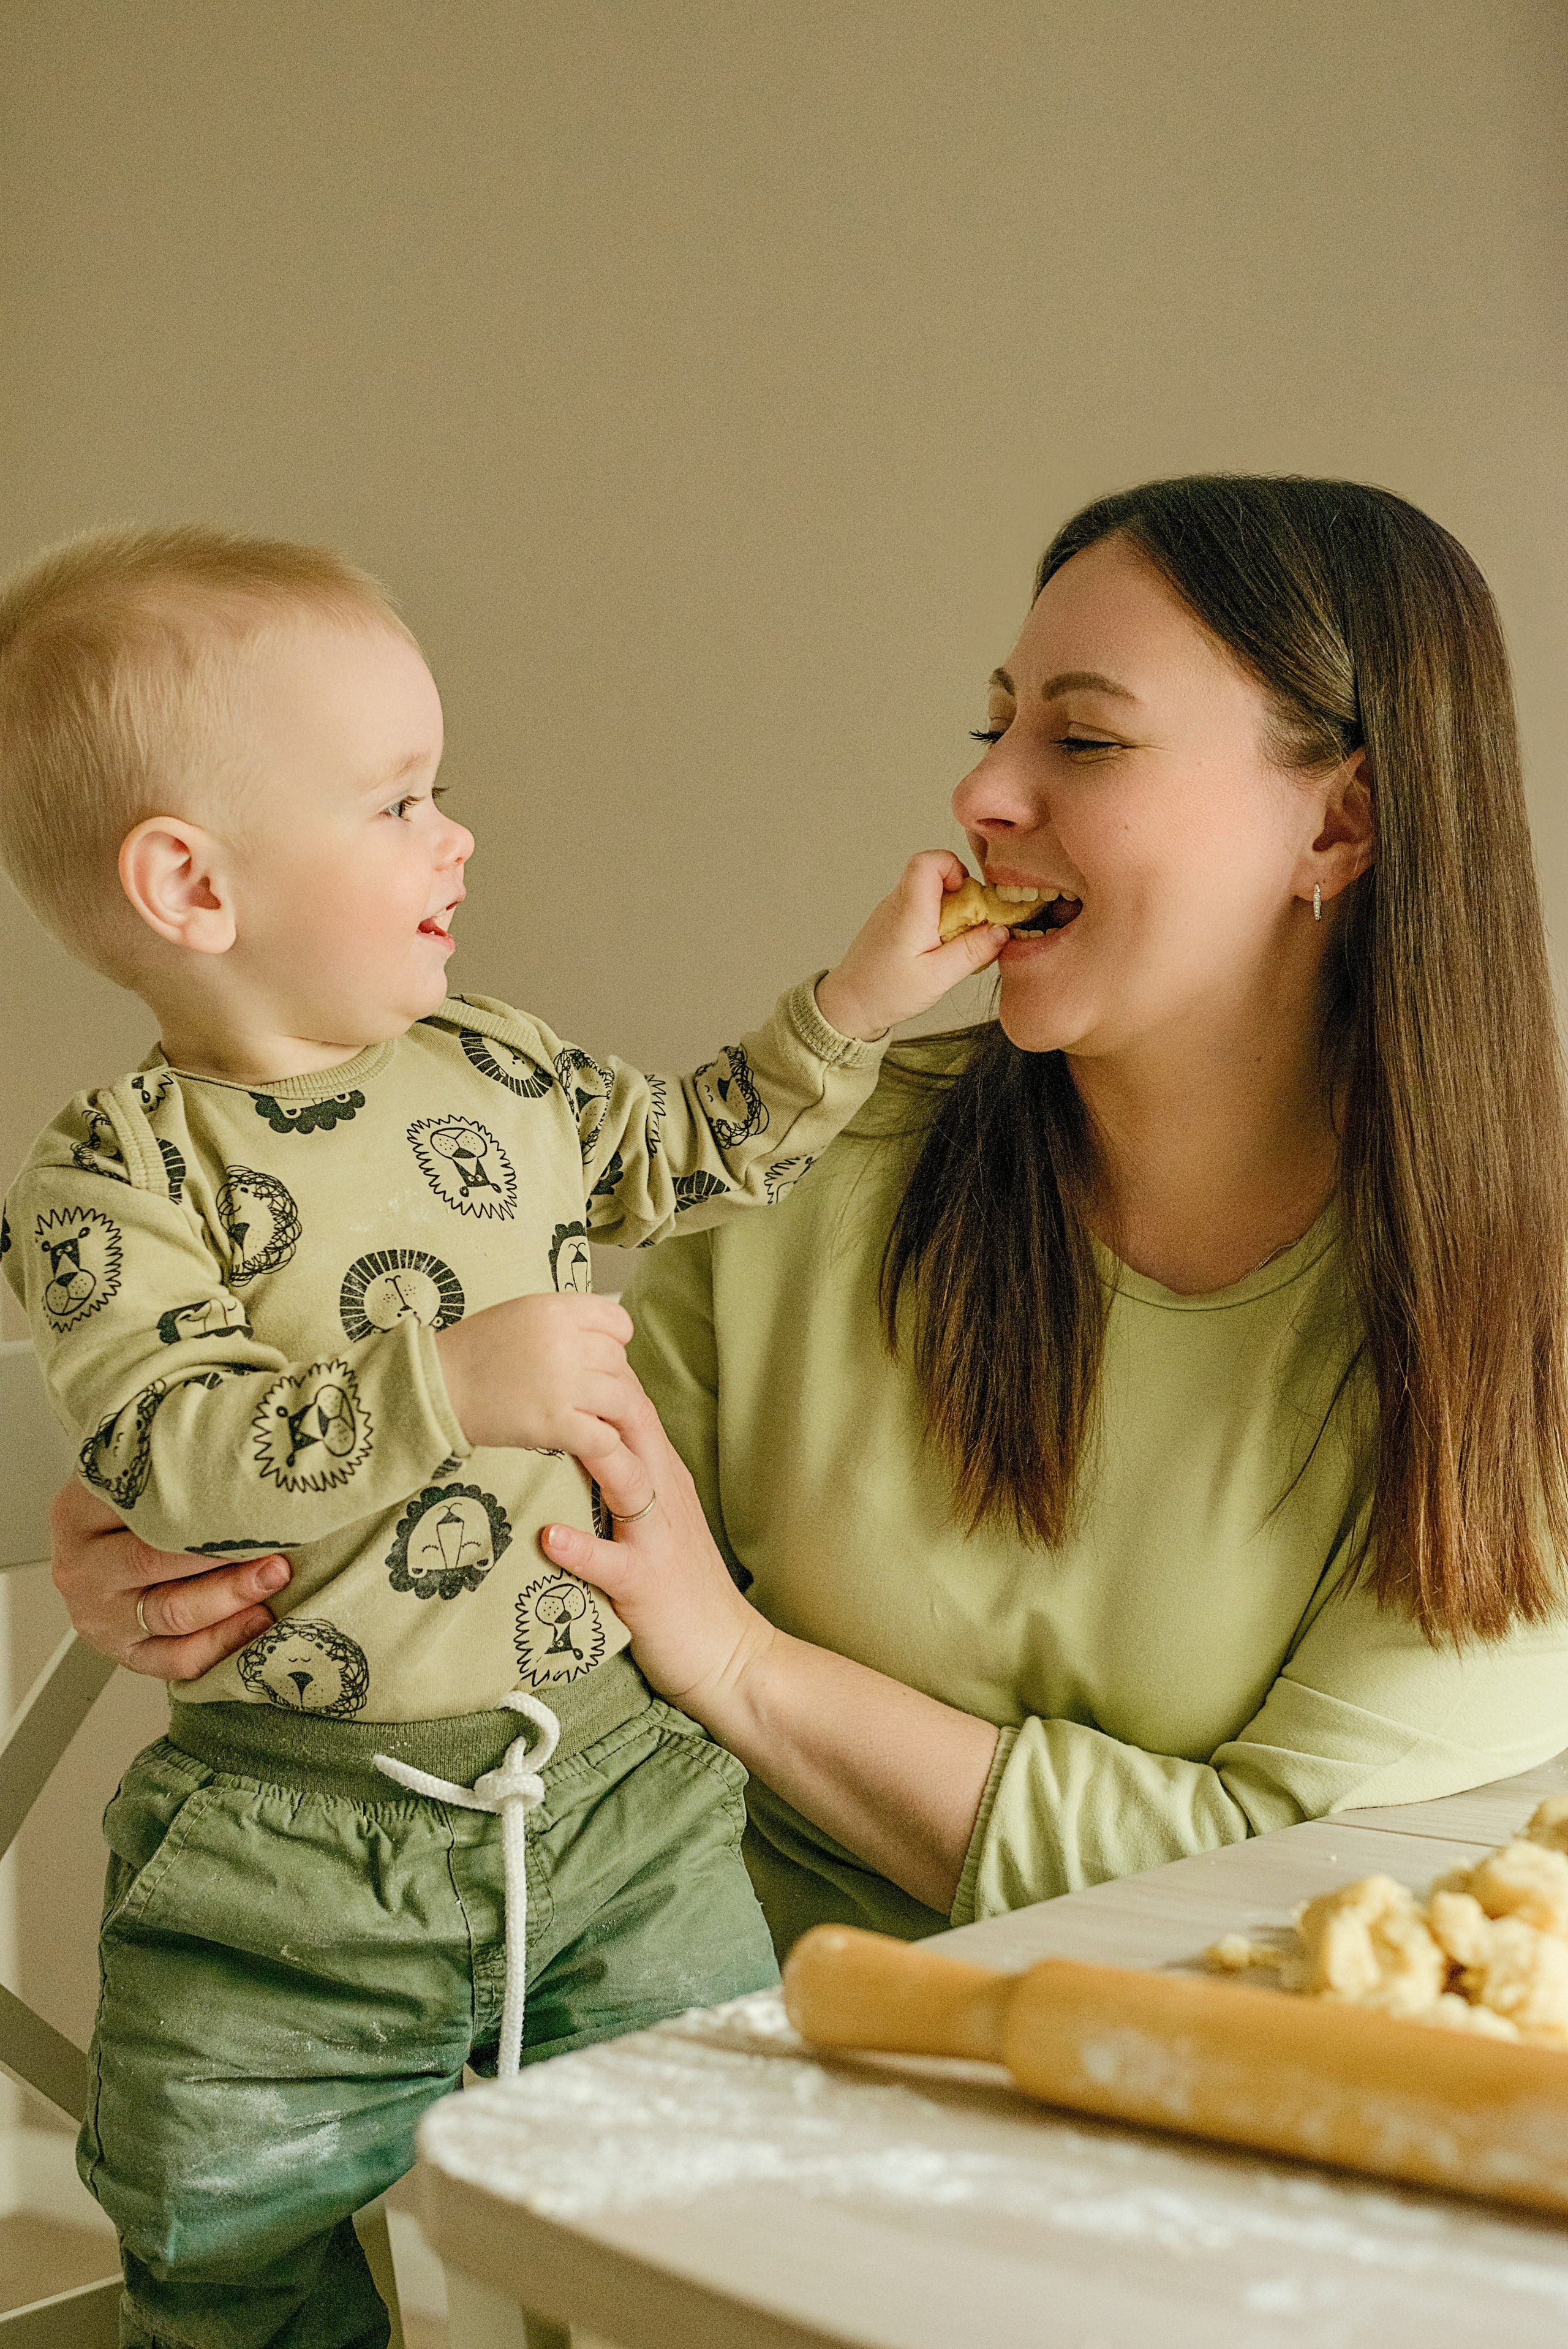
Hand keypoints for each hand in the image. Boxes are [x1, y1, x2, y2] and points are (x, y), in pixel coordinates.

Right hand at [50, 1477, 289, 1676]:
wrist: (110, 1538)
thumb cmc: (136, 1498)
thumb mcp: (136, 1463)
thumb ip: (169, 1453)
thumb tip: (233, 1425)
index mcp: (77, 1514)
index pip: (133, 1509)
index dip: (194, 1505)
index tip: (244, 1499)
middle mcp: (82, 1568)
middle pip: (152, 1564)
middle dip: (222, 1556)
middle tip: (272, 1543)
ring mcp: (100, 1616)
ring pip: (171, 1614)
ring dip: (231, 1598)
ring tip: (273, 1575)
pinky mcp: (124, 1652)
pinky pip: (175, 1660)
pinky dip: (221, 1644)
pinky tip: (257, 1620)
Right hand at [434, 1290, 642, 1472]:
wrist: (436, 1387)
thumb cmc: (476, 1350)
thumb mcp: (521, 1313)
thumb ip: (565, 1319)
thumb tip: (610, 1339)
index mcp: (554, 1309)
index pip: (618, 1322)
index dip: (615, 1341)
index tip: (599, 1355)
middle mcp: (562, 1343)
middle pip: (619, 1361)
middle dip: (609, 1378)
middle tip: (589, 1391)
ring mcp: (561, 1385)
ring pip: (621, 1399)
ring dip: (610, 1411)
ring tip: (591, 1415)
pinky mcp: (554, 1424)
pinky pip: (604, 1437)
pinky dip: (601, 1442)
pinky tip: (584, 1438)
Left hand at [537, 1371, 773, 1721]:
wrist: (726, 1652)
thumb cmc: (681, 1584)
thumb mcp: (656, 1519)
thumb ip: (625, 1480)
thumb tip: (581, 1441)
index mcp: (662, 1477)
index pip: (633, 1411)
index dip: (598, 1375)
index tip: (556, 1347)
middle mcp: (663, 1496)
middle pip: (633, 1428)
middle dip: (593, 1393)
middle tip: (545, 1361)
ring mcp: (657, 1538)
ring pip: (626, 1481)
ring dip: (591, 1453)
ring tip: (546, 1427)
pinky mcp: (646, 1583)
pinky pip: (611, 1562)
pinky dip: (582, 1549)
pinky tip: (550, 1538)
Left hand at [814, 850, 1009, 1041]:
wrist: (850, 1005)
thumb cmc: (887, 993)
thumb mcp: (938, 978)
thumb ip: (972, 952)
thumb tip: (1001, 931)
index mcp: (909, 910)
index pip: (928, 861)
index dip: (954, 867)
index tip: (968, 895)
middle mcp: (898, 903)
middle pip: (933, 872)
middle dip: (960, 892)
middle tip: (969, 924)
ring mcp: (893, 909)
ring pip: (928, 888)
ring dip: (949, 907)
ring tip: (953, 940)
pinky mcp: (892, 920)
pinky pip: (920, 905)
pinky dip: (937, 918)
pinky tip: (938, 946)